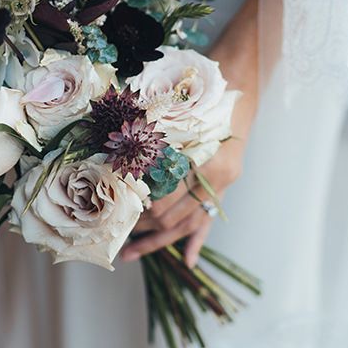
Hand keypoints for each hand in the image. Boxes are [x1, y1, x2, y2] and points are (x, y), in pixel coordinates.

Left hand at [119, 0, 259, 267]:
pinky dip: (197, 241)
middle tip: (115, 234)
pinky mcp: (225, 188)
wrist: (236, 85)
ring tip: (130, 255)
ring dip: (159, 241)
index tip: (117, 214)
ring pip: (188, 224)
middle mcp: (217, 179)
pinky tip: (186, 262)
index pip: (168, 198)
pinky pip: (210, 221)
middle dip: (144, 227)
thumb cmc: (200, 91)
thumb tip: (110, 143)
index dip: (142, 209)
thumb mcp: (173, 109)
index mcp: (205, 161)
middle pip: (175, 216)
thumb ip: (148, 131)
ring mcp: (224, 186)